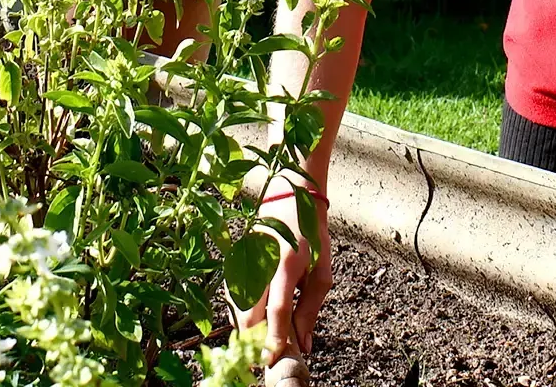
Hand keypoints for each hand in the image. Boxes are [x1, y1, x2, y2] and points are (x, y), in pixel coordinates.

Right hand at [235, 186, 332, 367]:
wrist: (289, 196)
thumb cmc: (310, 234)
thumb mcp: (321, 270)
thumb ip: (311, 307)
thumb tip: (304, 343)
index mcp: (287, 264)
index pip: (278, 309)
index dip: (276, 337)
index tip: (275, 358)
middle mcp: (260, 264)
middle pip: (248, 315)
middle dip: (255, 340)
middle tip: (267, 356)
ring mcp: (243, 263)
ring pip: (236, 310)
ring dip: (247, 329)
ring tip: (262, 339)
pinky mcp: (234, 263)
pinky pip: (233, 299)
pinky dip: (241, 315)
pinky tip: (253, 320)